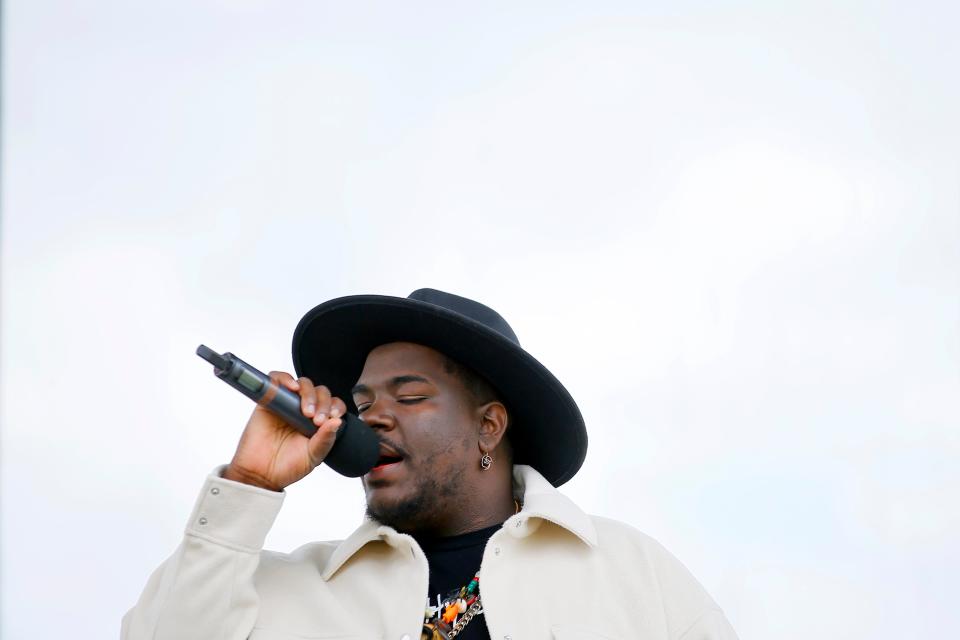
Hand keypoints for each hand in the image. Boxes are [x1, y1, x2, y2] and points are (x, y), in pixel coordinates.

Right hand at [223, 373, 346, 490]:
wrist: (260, 474)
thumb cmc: (286, 467)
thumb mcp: (313, 456)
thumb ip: (326, 439)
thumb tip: (338, 422)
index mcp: (318, 422)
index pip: (333, 405)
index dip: (336, 407)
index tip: (333, 417)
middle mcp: (304, 411)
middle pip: (320, 392)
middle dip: (323, 403)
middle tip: (316, 419)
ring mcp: (287, 404)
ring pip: (302, 384)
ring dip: (308, 392)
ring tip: (306, 411)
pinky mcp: (269, 401)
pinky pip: (277, 380)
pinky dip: (285, 378)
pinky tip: (293, 388)